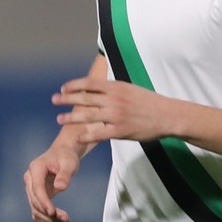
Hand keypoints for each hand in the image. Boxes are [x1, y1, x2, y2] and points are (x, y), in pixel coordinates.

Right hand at [23, 144, 81, 221]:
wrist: (62, 154)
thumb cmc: (66, 156)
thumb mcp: (70, 163)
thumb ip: (65, 174)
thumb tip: (60, 187)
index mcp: (36, 168)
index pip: (37, 188)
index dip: (43, 202)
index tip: (53, 212)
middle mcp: (30, 178)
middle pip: (35, 201)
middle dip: (48, 213)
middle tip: (66, 220)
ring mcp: (31, 188)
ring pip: (35, 208)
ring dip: (48, 219)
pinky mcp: (36, 195)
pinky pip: (37, 210)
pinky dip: (46, 219)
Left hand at [53, 77, 176, 143]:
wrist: (168, 115)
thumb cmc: (149, 103)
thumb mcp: (130, 89)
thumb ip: (113, 89)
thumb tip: (97, 88)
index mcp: (116, 87)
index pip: (90, 84)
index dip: (74, 85)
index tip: (63, 88)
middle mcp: (114, 100)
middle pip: (85, 98)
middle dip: (67, 99)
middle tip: (54, 100)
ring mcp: (117, 115)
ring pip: (88, 116)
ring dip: (71, 117)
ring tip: (59, 119)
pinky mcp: (121, 131)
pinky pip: (99, 133)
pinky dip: (86, 135)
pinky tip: (76, 137)